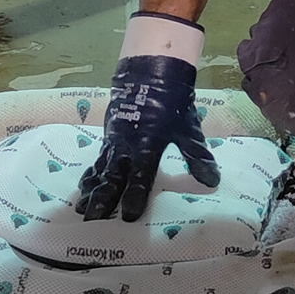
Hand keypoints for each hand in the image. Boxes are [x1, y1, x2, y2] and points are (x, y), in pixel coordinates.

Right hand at [77, 19, 220, 221]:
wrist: (149, 74)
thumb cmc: (172, 104)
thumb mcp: (188, 129)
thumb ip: (197, 156)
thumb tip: (213, 181)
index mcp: (147, 146)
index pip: (141, 177)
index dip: (135, 196)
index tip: (129, 216)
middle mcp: (126, 147)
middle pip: (113, 177)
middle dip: (104, 199)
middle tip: (94, 219)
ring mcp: (114, 143)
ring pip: (100, 171)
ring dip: (91, 191)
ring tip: (81, 210)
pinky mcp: (108, 139)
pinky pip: (97, 161)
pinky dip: (89, 176)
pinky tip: (82, 189)